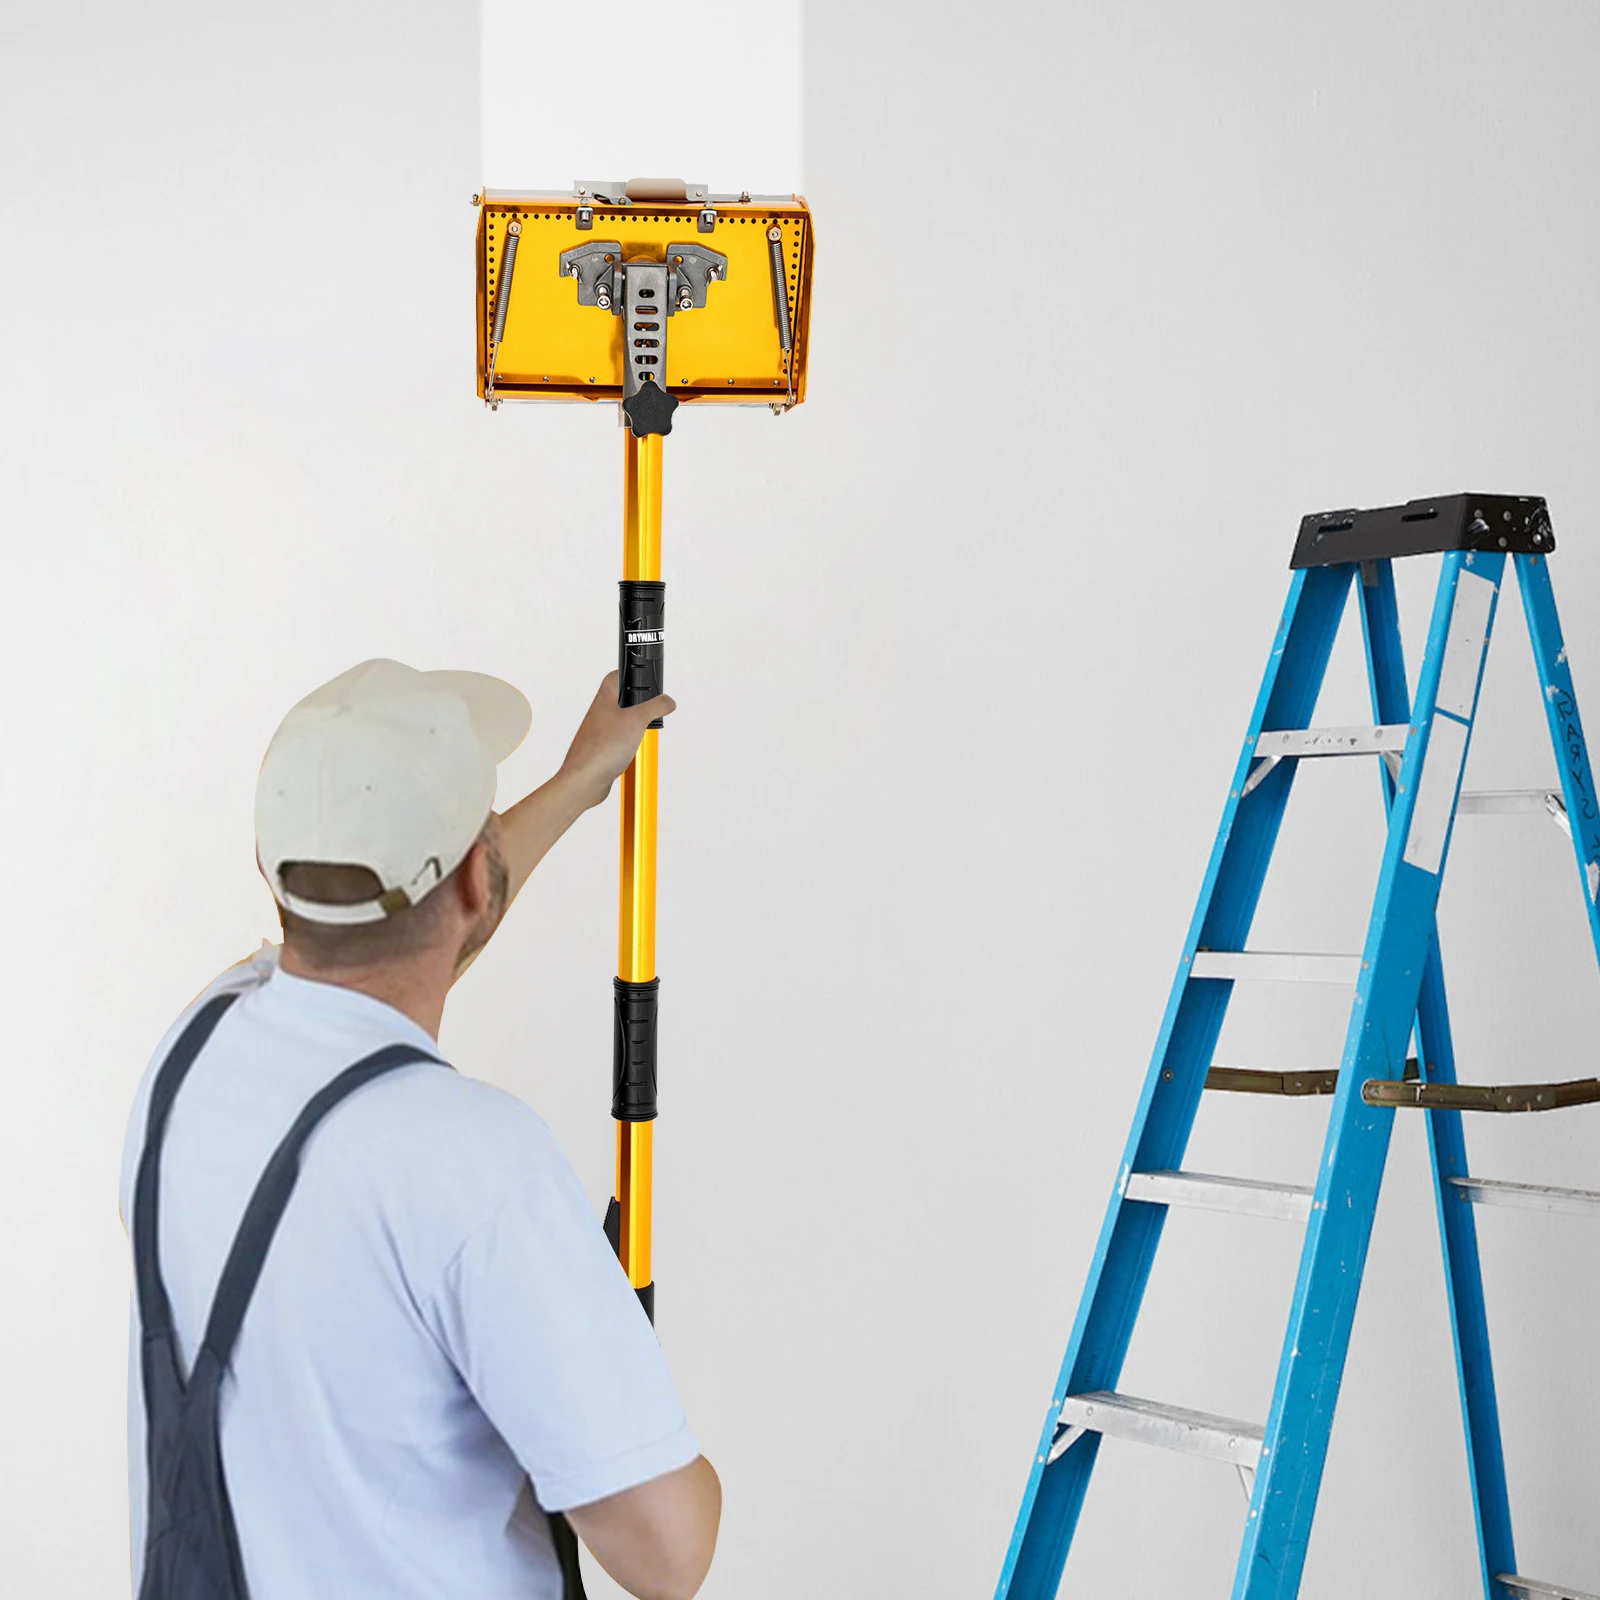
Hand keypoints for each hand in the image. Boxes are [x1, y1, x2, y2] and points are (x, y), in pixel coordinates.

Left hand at [559, 671, 675, 810]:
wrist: (584, 779)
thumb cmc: (601, 748)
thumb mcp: (637, 720)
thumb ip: (655, 707)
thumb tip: (668, 701)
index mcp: (604, 698)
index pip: (616, 675)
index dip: (629, 673)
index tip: (643, 675)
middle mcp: (600, 711)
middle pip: (621, 697)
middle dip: (638, 702)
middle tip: (650, 706)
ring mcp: (600, 730)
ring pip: (621, 719)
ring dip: (635, 723)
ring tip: (643, 729)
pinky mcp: (602, 747)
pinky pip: (619, 738)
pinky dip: (629, 740)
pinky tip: (633, 747)